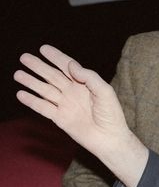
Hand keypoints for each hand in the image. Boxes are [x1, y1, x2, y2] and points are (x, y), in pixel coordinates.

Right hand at [14, 45, 147, 186]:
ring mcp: (65, 105)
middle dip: (38, 67)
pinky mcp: (60, 118)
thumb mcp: (105, 91)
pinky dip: (32, 101)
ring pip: (45, 90)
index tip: (43, 48)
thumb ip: (89, 77)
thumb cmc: (111, 114)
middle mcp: (73, 92)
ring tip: (18, 74)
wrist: (109, 138)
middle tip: (24, 57)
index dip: (56, 57)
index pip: (67, 67)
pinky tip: (21, 94)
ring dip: (31, 82)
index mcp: (85, 83)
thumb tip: (71, 65)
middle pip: (52, 76)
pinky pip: (43, 108)